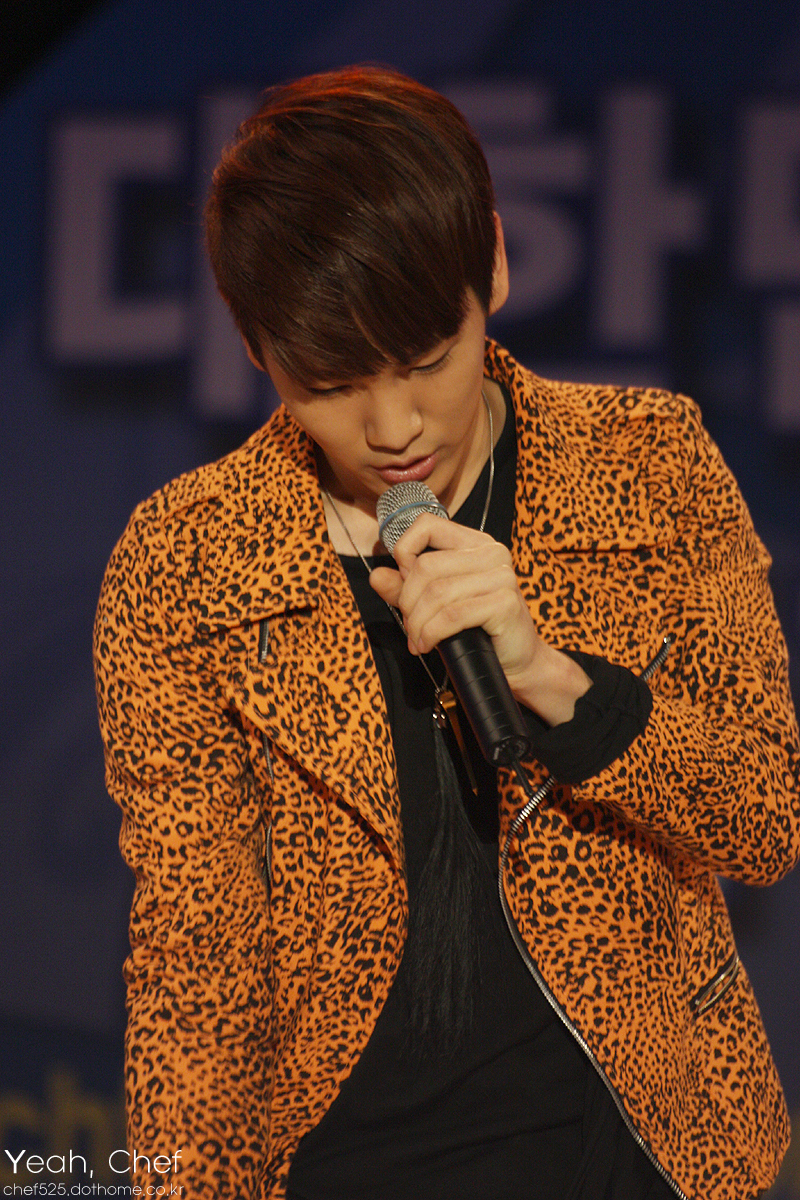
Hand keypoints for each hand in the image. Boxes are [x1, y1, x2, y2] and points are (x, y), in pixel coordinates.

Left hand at [369, 513, 590, 726]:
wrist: (517, 660)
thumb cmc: (477, 630)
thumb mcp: (435, 605)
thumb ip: (405, 589)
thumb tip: (376, 576)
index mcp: (474, 543)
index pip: (427, 524)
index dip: (404, 550)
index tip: (401, 582)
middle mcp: (491, 553)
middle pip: (426, 566)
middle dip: (407, 601)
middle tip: (410, 626)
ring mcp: (501, 576)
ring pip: (436, 592)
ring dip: (417, 623)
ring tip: (417, 640)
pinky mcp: (505, 603)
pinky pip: (452, 615)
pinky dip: (432, 633)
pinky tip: (428, 645)